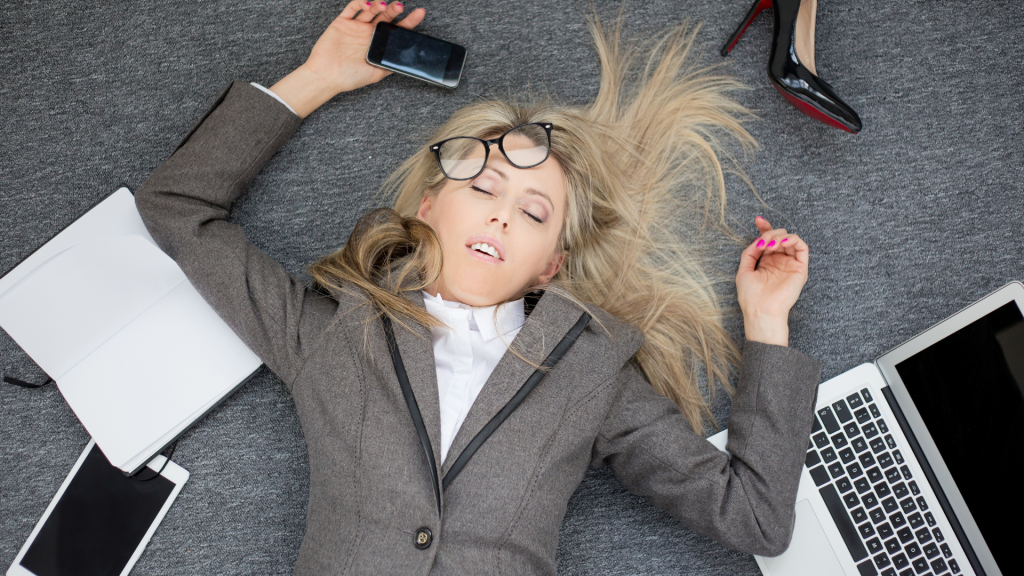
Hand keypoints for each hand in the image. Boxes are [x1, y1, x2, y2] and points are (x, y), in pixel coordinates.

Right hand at [269, 1, 426, 117]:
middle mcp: (368, 33)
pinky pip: (352, 8)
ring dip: (379, 5)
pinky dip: (361, 3)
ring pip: (371, 10)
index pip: (396, 30)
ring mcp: (356, 27)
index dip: (409, 21)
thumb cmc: (350, 77)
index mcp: (378, 44)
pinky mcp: (342, 22)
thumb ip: (391, 64)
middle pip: (385, 17)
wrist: (327, 77)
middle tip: (400, 6)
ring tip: (384, 5)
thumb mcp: (377, 73)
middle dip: (394, 10)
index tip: (420, 13)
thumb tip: (409, 60)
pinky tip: (368, 5)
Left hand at [735, 216, 809, 345]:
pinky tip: (783, 243)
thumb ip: (749, 253)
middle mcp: (779, 261)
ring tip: (771, 245)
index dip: (765, 228)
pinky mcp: (800, 269)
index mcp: (766, 261)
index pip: (768, 240)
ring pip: (790, 239)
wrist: (761, 309)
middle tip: (762, 243)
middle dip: (770, 233)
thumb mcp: (744, 270)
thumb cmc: (751, 295)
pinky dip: (794, 240)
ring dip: (780, 236)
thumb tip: (757, 240)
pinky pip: (802, 248)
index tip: (758, 220)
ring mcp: (790, 264)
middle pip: (779, 237)